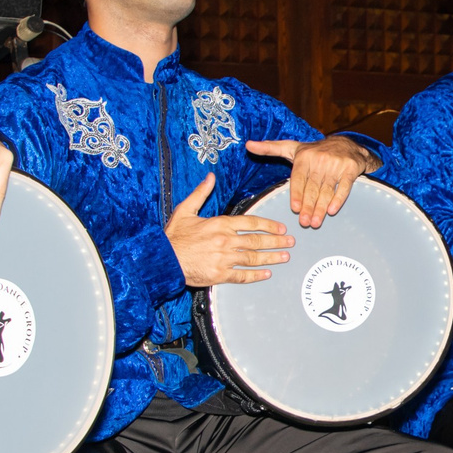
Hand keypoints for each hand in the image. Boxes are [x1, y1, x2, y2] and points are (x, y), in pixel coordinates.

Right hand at [165, 172, 290, 286]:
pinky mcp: (219, 275)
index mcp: (220, 224)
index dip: (269, 225)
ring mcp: (223, 259)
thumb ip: (201, 193)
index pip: (251, 223)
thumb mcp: (185, 210)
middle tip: (291, 242)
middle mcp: (225, 241)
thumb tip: (210, 177)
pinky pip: (242, 276)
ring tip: (284, 257)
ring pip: (253, 258)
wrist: (162, 259)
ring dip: (271, 258)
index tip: (281, 228)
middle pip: (257, 241)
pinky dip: (255, 275)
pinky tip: (266, 274)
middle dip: (277, 241)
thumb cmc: (173, 236)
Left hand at [247, 136, 379, 228]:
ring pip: (326, 190)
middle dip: (308, 206)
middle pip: (312, 187)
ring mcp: (335, 164)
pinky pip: (343, 187)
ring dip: (321, 208)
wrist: (346, 145)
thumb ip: (270, 148)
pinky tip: (332, 210)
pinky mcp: (350, 169)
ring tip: (315, 222)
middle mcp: (319, 159)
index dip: (296, 194)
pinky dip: (338, 199)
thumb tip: (248, 145)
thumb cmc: (315, 151)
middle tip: (304, 223)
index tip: (295, 209)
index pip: (298, 179)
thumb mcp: (292, 148)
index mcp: (304, 156)